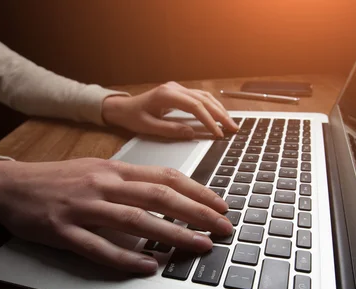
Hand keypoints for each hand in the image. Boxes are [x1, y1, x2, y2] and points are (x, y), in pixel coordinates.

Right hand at [0, 159, 231, 273]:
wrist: (9, 185)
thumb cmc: (58, 179)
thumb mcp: (97, 170)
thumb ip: (129, 181)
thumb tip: (167, 193)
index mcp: (113, 169)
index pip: (165, 177)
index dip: (197, 191)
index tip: (220, 204)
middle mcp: (102, 184)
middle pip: (158, 196)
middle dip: (197, 212)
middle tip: (223, 227)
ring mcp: (82, 208)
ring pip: (135, 221)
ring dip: (172, 234)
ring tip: (199, 245)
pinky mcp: (62, 231)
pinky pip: (98, 248)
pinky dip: (126, 259)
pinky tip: (148, 267)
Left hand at [102, 81, 238, 138]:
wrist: (122, 107)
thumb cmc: (133, 118)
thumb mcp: (148, 127)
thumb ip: (170, 130)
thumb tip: (191, 133)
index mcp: (167, 95)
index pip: (195, 106)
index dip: (209, 120)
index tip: (218, 133)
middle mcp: (175, 88)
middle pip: (204, 100)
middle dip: (220, 115)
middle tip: (233, 129)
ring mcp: (178, 88)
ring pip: (205, 97)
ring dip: (219, 110)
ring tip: (231, 123)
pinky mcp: (179, 92)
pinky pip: (200, 97)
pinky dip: (212, 106)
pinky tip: (220, 115)